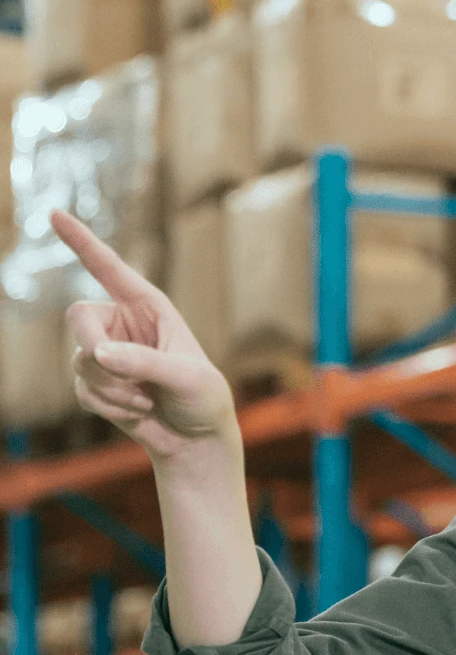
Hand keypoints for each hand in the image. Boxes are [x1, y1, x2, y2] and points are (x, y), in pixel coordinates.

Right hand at [52, 209, 237, 462]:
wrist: (197, 440)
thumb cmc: (203, 399)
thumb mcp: (188, 377)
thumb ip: (146, 362)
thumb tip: (98, 353)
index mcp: (149, 306)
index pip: (109, 267)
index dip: (81, 241)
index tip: (53, 214)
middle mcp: (122, 323)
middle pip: (78, 317)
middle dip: (95, 350)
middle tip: (120, 372)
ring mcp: (106, 352)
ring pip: (80, 360)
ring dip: (112, 388)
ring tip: (147, 400)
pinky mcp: (96, 382)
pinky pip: (81, 389)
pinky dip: (109, 406)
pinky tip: (138, 412)